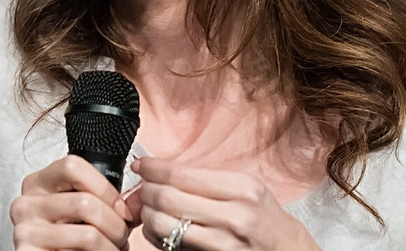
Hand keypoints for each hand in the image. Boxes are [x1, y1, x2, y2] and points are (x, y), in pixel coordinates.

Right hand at [10, 154, 134, 249]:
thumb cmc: (67, 237)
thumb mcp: (78, 210)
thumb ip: (101, 200)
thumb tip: (136, 204)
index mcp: (38, 183)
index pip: (73, 166)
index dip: (105, 188)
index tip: (121, 208)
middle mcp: (26, 203)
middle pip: (85, 202)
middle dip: (116, 224)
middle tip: (122, 236)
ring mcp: (25, 230)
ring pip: (88, 234)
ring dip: (111, 245)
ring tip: (114, 249)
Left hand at [127, 157, 321, 250]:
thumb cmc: (264, 216)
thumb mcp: (246, 187)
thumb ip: (207, 179)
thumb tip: (163, 170)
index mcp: (242, 189)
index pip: (182, 173)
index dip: (154, 167)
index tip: (142, 164)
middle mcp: (234, 216)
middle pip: (168, 198)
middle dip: (146, 190)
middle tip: (141, 186)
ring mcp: (223, 244)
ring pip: (164, 225)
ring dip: (147, 214)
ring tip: (147, 207)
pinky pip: (172, 246)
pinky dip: (156, 235)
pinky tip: (158, 227)